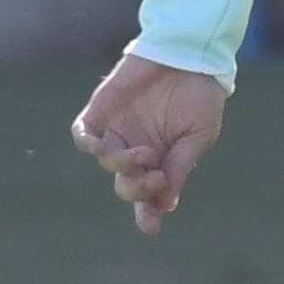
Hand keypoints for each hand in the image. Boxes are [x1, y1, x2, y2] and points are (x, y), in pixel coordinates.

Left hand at [69, 53, 228, 235]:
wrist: (189, 55)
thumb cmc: (200, 96)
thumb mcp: (198, 136)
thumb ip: (180, 166)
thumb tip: (165, 203)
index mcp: (164, 161)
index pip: (150, 195)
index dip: (147, 213)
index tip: (150, 227)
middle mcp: (138, 151)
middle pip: (125, 185)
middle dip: (137, 189)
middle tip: (156, 178)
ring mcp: (118, 132)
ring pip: (107, 163)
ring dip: (123, 165)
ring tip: (145, 154)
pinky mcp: (101, 112)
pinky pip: (83, 135)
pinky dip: (88, 144)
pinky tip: (101, 146)